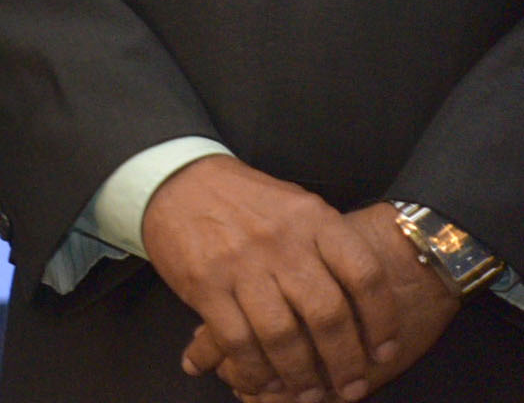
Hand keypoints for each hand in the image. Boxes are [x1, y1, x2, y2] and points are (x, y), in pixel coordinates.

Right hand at [185, 204, 460, 398]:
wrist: (176, 179)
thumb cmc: (245, 199)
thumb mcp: (296, 206)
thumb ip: (329, 245)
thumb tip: (368, 304)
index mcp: (312, 219)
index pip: (364, 276)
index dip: (381, 322)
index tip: (383, 351)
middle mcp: (280, 241)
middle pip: (326, 314)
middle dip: (344, 361)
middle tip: (351, 386)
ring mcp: (240, 263)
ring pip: (283, 335)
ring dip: (301, 374)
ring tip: (309, 392)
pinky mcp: (205, 284)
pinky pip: (237, 339)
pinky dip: (254, 368)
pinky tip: (264, 380)